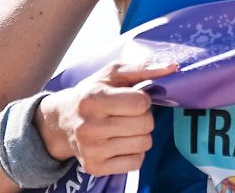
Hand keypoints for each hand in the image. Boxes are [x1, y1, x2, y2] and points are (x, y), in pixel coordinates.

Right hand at [37, 60, 177, 175]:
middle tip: (129, 114)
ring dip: (141, 135)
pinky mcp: (95, 167)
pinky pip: (136, 163)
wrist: (62, 121)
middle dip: (144, 117)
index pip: (140, 103)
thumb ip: (143, 69)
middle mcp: (89, 126)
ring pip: (144, 144)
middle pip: (145, 124)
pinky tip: (120, 143)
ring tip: (124, 128)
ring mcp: (91, 150)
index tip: (132, 99)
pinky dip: (134, 152)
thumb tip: (173, 68)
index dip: (142, 100)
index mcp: (93, 99)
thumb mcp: (111, 74)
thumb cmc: (91, 93)